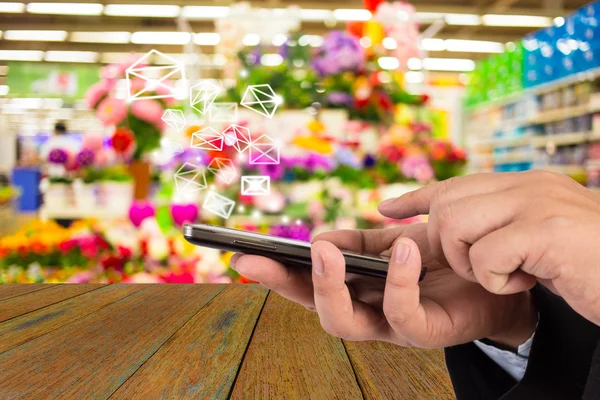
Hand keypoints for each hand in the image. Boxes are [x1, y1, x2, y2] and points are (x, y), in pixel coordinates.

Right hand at [231, 224, 535, 348]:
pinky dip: (397, 281)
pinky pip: (402, 314)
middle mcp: (369, 313)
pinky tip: (401, 247)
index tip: (243, 255)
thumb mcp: (397, 243)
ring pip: (346, 322)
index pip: (308, 285)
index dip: (276, 273)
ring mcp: (395, 327)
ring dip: (330, 285)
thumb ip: (364, 241)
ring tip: (326, 249)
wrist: (505, 281)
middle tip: (263, 259)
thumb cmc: (447, 260)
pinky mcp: (428, 332)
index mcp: (359, 289)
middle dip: (285, 285)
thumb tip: (322, 236)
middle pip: (314, 309)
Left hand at [378, 171, 599, 325]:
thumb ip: (498, 224)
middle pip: (447, 206)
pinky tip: (531, 280)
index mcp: (523, 184)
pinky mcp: (546, 230)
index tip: (387, 208)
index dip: (416, 196)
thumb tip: (444, 224)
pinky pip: (486, 256)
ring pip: (456, 226)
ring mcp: (537, 202)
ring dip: (472, 263)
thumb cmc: (586, 265)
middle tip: (486, 265)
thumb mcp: (536, 238)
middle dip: (449, 246)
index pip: (455, 183)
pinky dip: (499, 280)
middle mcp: (527, 184)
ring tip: (509, 273)